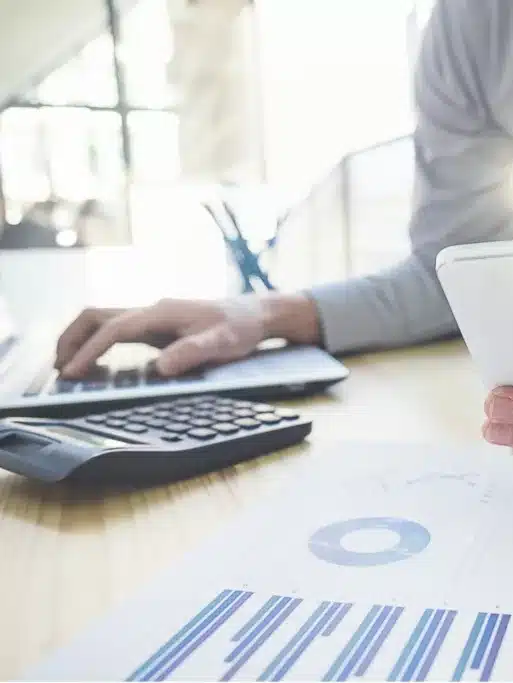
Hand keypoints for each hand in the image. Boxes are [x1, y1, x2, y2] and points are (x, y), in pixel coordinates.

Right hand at [55, 293, 320, 377]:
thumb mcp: (222, 343)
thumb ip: (192, 353)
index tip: (73, 373)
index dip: (91, 351)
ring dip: (82, 340)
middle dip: (72, 339)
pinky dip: (98, 342)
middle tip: (58, 369)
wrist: (256, 314)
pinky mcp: (158, 325)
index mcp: (162, 313)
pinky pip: (117, 329)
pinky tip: (96, 363)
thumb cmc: (240, 328)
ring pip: (103, 319)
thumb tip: (160, 368)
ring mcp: (153, 316)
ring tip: (68, 367)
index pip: (115, 330)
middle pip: (97, 316)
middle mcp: (152, 310)